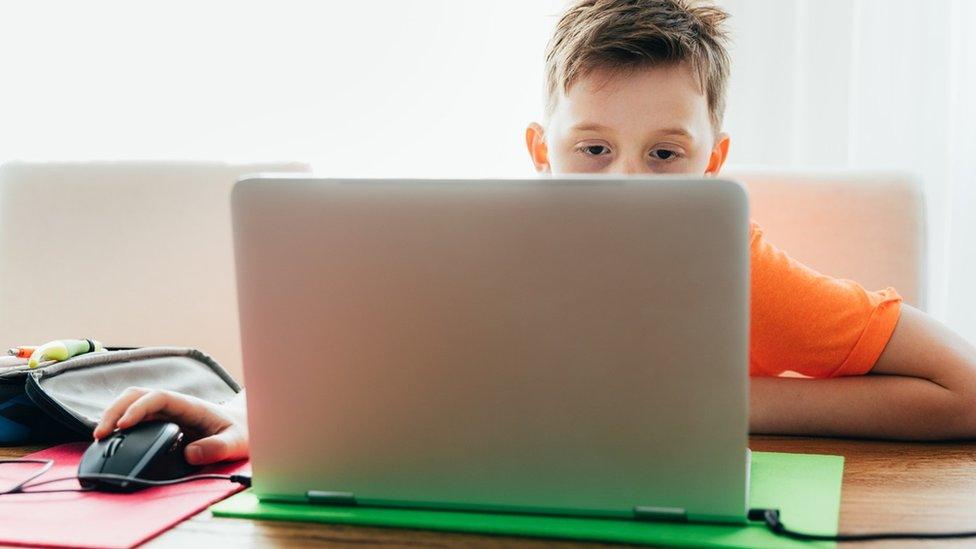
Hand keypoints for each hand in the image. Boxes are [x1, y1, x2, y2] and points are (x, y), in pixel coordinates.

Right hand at [93, 387, 248, 464]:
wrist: (242, 429)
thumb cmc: (239, 433)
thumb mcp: (236, 443)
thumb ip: (217, 448)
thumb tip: (191, 454)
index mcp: (190, 405)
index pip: (158, 397)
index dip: (138, 408)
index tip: (124, 425)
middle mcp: (173, 406)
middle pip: (136, 395)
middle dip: (115, 410)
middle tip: (100, 434)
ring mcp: (164, 413)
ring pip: (131, 404)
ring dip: (113, 416)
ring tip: (99, 438)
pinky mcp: (159, 423)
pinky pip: (135, 419)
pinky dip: (119, 425)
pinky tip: (109, 440)